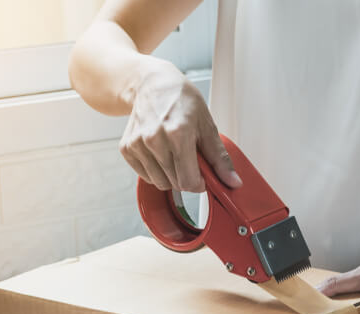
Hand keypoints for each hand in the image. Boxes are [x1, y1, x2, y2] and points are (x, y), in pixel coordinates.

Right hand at [122, 61, 241, 191]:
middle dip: (186, 176)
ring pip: (159, 183)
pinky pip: (146, 176)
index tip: (201, 176)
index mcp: (177, 133)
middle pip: (175, 183)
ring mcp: (137, 144)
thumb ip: (219, 158)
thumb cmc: (181, 100)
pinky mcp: (127, 148)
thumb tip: (232, 182)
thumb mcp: (207, 125)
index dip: (198, 183)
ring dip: (170, 175)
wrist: (153, 84)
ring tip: (174, 153)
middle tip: (188, 157)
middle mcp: (154, 139)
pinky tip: (160, 153)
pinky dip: (156, 171)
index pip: (188, 181)